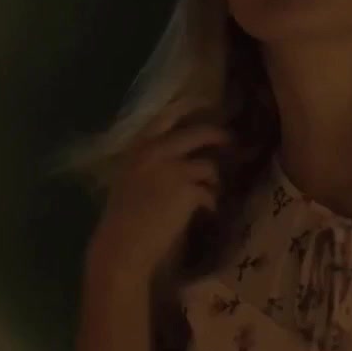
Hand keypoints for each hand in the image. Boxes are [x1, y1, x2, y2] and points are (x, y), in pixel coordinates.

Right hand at [86, 97, 229, 283]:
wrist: (122, 246)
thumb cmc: (123, 219)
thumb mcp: (130, 179)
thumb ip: (150, 163)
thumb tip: (179, 157)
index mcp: (138, 148)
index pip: (166, 116)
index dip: (190, 107)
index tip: (207, 105)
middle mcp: (156, 152)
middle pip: (198, 133)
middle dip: (218, 136)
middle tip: (229, 142)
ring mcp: (173, 169)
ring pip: (208, 166)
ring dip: (212, 182)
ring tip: (209, 194)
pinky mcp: (188, 190)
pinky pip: (210, 192)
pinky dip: (210, 203)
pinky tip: (206, 213)